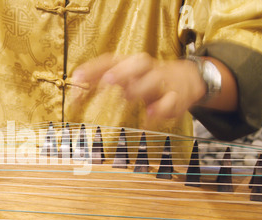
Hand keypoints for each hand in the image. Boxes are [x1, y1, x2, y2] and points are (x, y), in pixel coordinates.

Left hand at [72, 52, 206, 122]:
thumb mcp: (124, 77)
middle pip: (137, 64)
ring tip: (127, 96)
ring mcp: (162, 81)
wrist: (186, 78)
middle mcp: (146, 69)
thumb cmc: (145, 79)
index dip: (93, 69)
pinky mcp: (175, 97)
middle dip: (123, 71)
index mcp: (130, 63)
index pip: (110, 60)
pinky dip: (159, 110)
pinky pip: (169, 102)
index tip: (77, 79)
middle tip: (108, 79)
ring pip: (153, 80)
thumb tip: (75, 96)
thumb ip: (100, 83)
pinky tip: (148, 117)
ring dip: (139, 88)